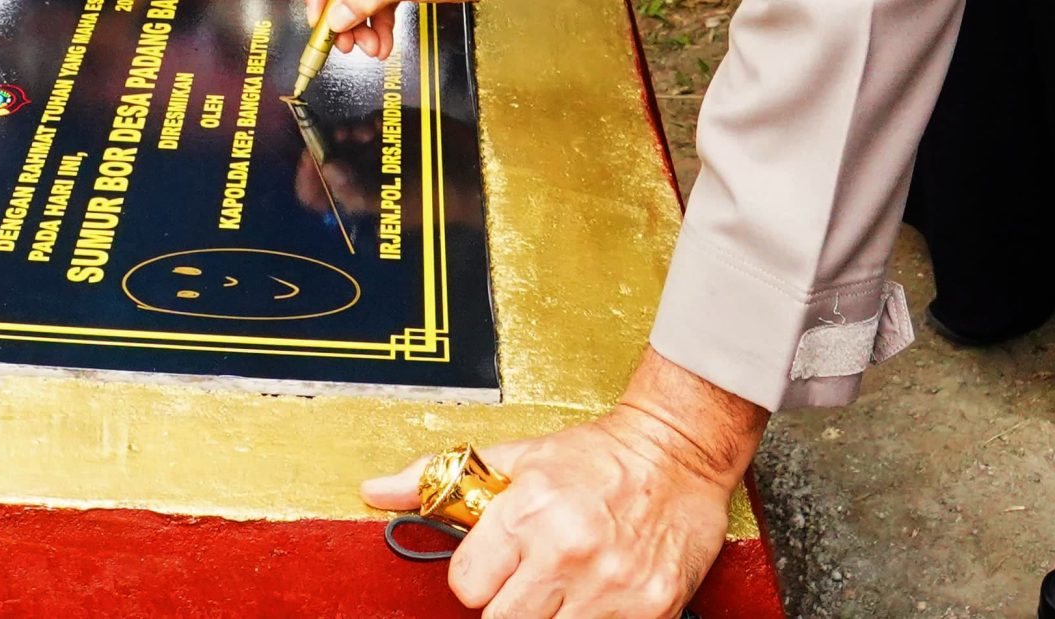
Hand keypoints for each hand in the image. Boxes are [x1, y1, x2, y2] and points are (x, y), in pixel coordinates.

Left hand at [361, 399, 738, 617]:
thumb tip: (376, 489)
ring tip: (564, 586)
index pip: (466, 586)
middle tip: (532, 580)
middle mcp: (567, 549)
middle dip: (511, 604)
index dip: (478, 578)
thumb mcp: (516, 456)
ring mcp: (610, 586)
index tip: (498, 565)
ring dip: (551, 616)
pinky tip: (596, 598)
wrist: (678, 452)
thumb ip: (440, 478)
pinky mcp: (649, 610)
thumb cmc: (595, 457)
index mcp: (527, 509)